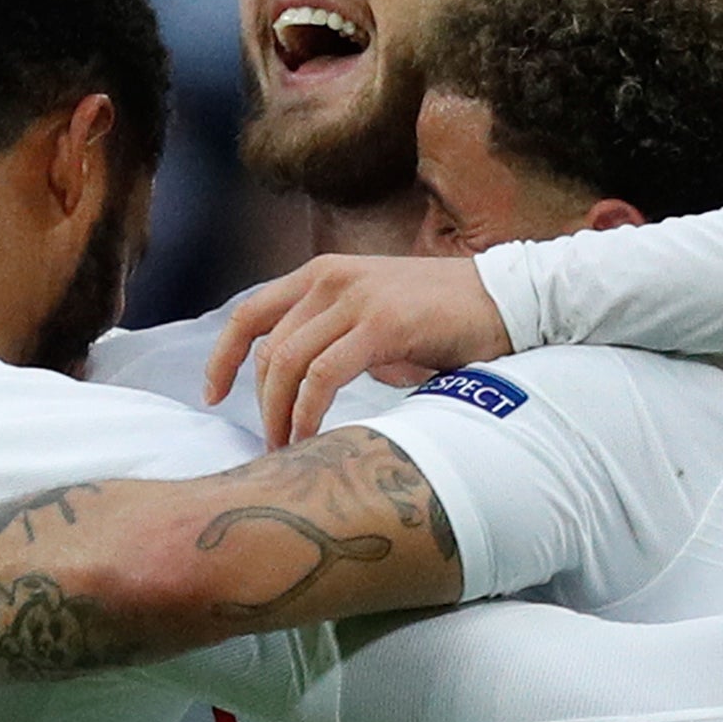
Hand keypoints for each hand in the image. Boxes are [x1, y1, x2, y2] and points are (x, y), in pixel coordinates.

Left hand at [204, 256, 511, 446]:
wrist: (508, 300)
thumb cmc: (445, 318)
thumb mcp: (376, 319)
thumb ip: (336, 339)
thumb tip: (304, 386)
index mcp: (323, 274)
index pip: (249, 313)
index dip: (224, 357)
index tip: (213, 396)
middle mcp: (330, 278)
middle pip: (266, 346)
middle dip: (261, 401)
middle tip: (272, 442)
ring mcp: (355, 298)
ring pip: (287, 362)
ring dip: (280, 412)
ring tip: (288, 447)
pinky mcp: (381, 323)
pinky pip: (324, 375)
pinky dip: (309, 411)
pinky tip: (311, 435)